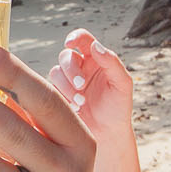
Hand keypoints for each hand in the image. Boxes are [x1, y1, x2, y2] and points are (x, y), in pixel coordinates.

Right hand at [49, 29, 133, 145]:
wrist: (108, 134)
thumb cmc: (118, 107)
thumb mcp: (122, 84)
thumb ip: (112, 63)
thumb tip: (96, 46)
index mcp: (95, 58)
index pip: (82, 39)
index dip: (74, 37)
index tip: (70, 43)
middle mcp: (79, 67)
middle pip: (66, 57)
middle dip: (71, 70)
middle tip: (81, 86)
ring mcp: (66, 82)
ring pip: (55, 72)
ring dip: (66, 86)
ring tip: (80, 103)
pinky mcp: (57, 96)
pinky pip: (49, 89)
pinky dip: (61, 97)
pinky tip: (74, 109)